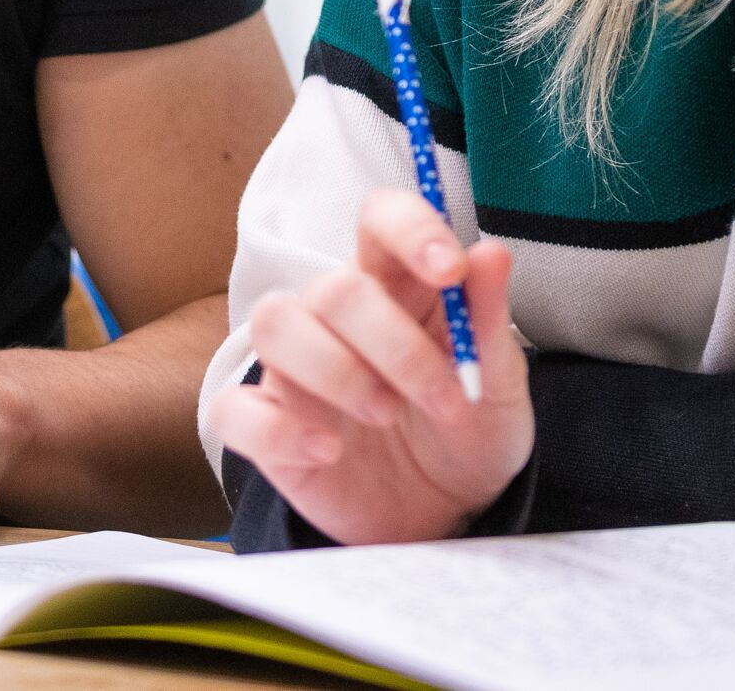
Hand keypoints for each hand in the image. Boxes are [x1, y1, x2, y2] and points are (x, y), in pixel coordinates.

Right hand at [214, 188, 532, 543]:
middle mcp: (337, 317)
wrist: (446, 517)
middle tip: (445, 401)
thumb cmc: (469, 435)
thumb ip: (487, 322)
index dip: (408, 228)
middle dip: (394, 345)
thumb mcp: (501, 387)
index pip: (381, 218)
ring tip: (384, 416)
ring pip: (273, 324)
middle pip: (333, 287)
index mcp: (399, 287)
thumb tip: (491, 252)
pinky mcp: (265, 426)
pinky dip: (277, 429)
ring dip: (335, 371)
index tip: (448, 269)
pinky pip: (233, 407)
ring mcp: (294, 369)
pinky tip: (327, 453)